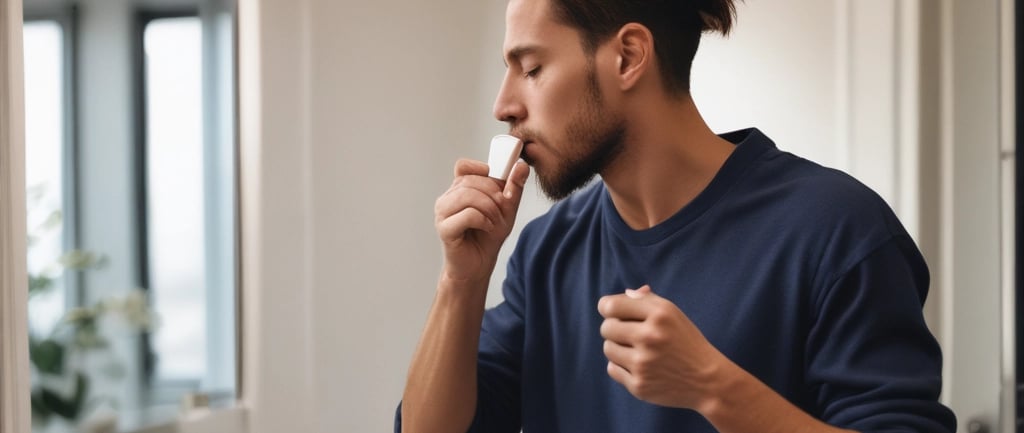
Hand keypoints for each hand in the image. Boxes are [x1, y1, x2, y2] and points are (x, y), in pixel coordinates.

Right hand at [435, 158, 528, 283]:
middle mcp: (447, 198)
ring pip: (468, 195)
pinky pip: (468, 214)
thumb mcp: (507, 208)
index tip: (496, 185)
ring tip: (495, 222)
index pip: (463, 166)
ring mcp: (443, 213)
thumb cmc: (488, 236)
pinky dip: (484, 220)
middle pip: (471, 181)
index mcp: (458, 189)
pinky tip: (487, 228)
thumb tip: (522, 165)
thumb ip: (513, 186)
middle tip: (502, 211)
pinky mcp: (445, 228)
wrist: (479, 265)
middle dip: (494, 195)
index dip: (480, 170)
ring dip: (490, 208)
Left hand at [598, 285, 725, 409]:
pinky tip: (640, 366)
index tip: (614, 313)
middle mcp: (650, 337)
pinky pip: (612, 369)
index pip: (610, 306)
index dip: (608, 308)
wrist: (707, 380)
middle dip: (614, 329)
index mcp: (659, 314)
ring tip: (638, 351)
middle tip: (630, 334)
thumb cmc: (687, 342)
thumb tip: (625, 293)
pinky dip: (622, 367)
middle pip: (606, 328)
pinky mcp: (639, 385)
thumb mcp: (673, 314)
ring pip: (608, 349)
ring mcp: (643, 363)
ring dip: (618, 348)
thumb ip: (646, 300)